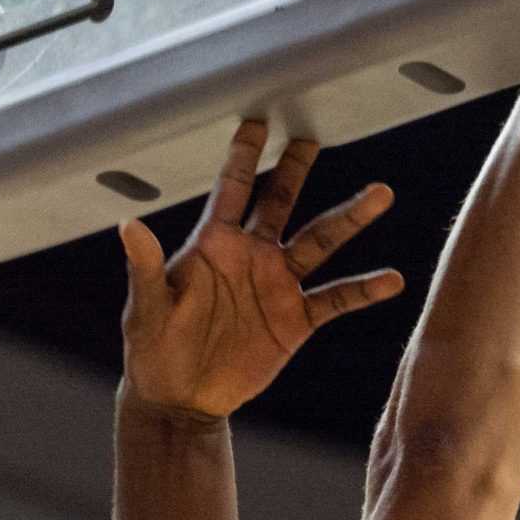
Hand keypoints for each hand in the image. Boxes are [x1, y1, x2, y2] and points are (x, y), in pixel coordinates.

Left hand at [119, 122, 404, 420]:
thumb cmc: (154, 348)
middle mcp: (251, 256)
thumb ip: (145, 267)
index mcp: (213, 244)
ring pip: (319, 242)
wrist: (182, 397)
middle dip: (297, 169)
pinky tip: (391, 280)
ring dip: (350, 218)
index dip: (244, 155)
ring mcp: (277, 286)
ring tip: (381, 193)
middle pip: (281, 202)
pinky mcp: (296, 321)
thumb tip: (128, 226)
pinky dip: (364, 290)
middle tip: (313, 137)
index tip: (258, 122)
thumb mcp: (147, 308)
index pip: (233, 188)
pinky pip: (335, 300)